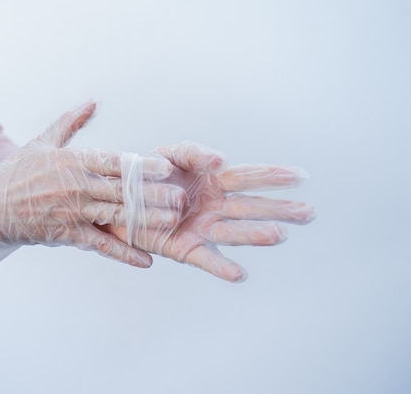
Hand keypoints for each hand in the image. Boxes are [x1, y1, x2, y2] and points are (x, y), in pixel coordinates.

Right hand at [0, 102, 185, 270]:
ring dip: (145, 221)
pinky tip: (146, 260)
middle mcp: (76, 186)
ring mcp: (72, 211)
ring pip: (116, 216)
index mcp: (73, 161)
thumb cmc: (16, 171)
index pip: (114, 162)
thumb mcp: (43, 141)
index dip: (141, 166)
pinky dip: (124, 253)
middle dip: (153, 195)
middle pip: (121, 191)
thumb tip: (92, 101)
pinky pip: (100, 245)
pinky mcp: (66, 233)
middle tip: (180, 199)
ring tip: (172, 224)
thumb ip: (71, 122)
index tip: (166, 168)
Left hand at [105, 141, 315, 281]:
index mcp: (213, 182)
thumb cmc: (149, 175)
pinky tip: (238, 274)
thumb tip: (221, 159)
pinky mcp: (186, 248)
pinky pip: (206, 259)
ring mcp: (202, 228)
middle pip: (251, 207)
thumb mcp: (169, 154)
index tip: (300, 176)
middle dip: (278, 209)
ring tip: (278, 235)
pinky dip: (221, 267)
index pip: (248, 177)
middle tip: (307, 213)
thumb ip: (194, 152)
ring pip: (233, 232)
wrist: (119, 199)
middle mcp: (214, 207)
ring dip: (255, 234)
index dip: (273, 176)